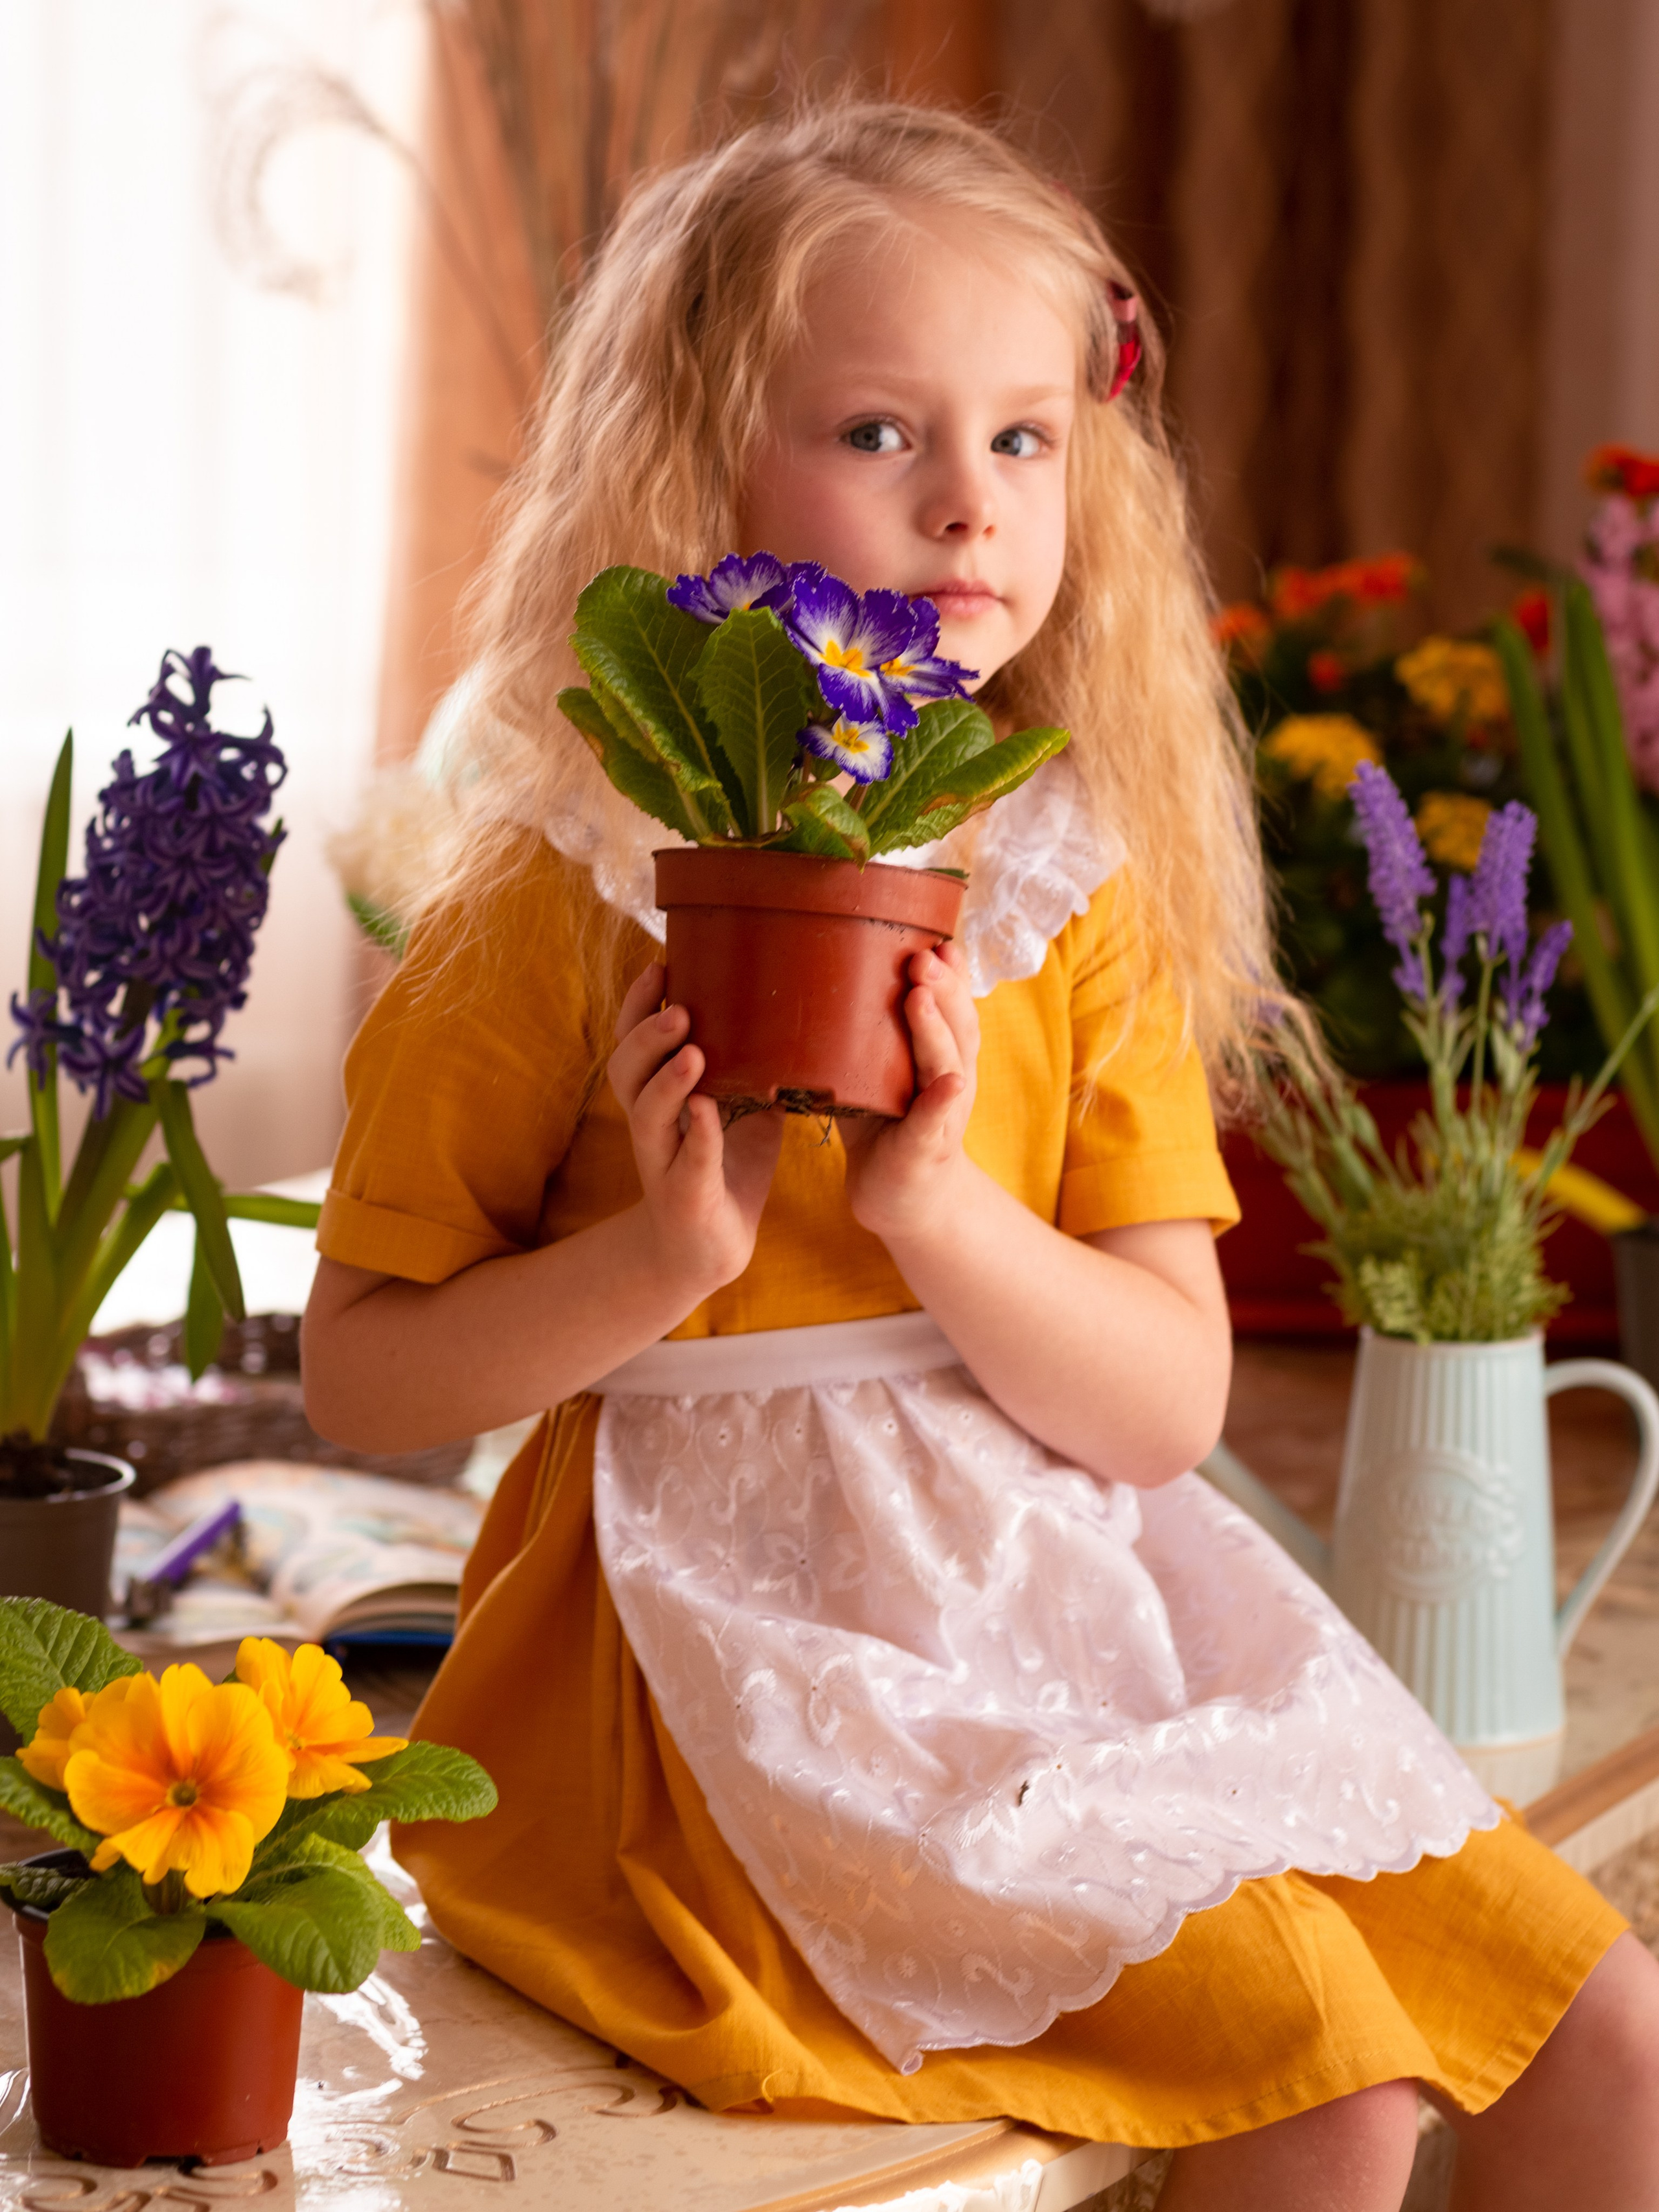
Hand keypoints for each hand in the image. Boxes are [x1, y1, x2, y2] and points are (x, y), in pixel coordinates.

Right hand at [607, 964, 783, 1299]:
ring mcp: (663, 1160)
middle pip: (626, 1070)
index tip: (660, 964)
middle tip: (679, 1007)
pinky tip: (707, 1113)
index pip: (634, 1040)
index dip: (639, 1004)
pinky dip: (698, 1136)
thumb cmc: (724, 1165)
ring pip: (647, 1114)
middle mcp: (650, 1124)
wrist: (708, 1247)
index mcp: (657, 1095)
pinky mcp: (685, 1195)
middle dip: (646, 1034)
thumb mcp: (744, 1105)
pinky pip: (688, 1162)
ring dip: (667, 1080)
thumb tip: (800, 1009)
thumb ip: (757, 1063)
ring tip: (693, 1050)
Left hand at [840, 941, 979, 1243]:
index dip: (949, 972)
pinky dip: (942, 1101)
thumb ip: (866, 1027)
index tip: (937, 938)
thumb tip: (823, 967)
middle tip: (922, 954)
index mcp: (939, 1054)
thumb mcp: (877, 1069)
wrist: (902, 1198)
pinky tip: (950, 1082)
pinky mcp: (926, 1148)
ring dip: (936, 1028)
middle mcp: (951, 1076)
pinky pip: (934, 1122)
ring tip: (922, 995)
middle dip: (942, 987)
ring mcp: (943, 1113)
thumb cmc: (885, 1125)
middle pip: (956, 1024)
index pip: (951, 1005)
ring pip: (947, 1064)